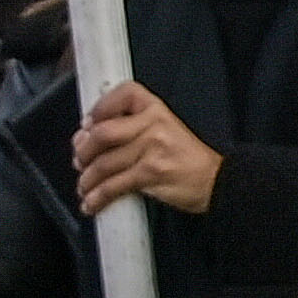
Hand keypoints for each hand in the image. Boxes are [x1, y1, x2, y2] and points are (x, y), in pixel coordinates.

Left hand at [77, 80, 222, 216]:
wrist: (216, 181)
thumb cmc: (186, 158)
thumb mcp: (163, 130)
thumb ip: (128, 128)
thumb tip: (84, 138)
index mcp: (157, 109)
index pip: (124, 94)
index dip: (100, 108)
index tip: (88, 124)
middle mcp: (155, 124)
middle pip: (104, 133)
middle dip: (84, 152)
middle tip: (80, 162)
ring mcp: (153, 149)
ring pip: (104, 163)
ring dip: (87, 179)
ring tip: (85, 187)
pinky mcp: (152, 174)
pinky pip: (114, 186)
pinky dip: (97, 198)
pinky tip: (92, 203)